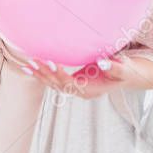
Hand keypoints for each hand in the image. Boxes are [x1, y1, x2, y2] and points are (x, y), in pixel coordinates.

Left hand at [23, 55, 142, 98]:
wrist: (124, 77)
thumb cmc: (126, 71)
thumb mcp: (124, 70)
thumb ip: (115, 66)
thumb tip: (102, 61)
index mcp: (91, 90)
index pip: (71, 84)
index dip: (60, 74)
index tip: (50, 62)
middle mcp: (81, 92)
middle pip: (59, 85)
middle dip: (45, 74)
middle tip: (33, 60)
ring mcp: (75, 89)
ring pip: (53, 84)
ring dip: (40, 75)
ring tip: (26, 65)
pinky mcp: (72, 83)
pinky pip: (53, 81)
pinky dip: (41, 74)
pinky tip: (29, 67)